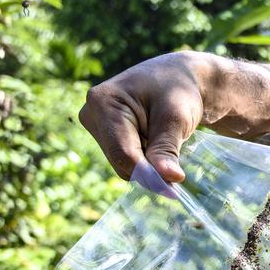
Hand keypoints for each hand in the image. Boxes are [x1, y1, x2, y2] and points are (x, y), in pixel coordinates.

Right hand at [78, 52, 205, 182]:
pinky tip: (155, 141)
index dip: (148, 174)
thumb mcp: (176, 118)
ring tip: (165, 139)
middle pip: (121, 162)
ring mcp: (95, 126)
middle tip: (177, 160)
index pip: (122, 152)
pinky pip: (124, 162)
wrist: (176, 78)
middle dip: (150, 167)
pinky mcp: (103, 136)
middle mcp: (91, 114)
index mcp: (103, 102)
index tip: (173, 190)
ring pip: (123, 165)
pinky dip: (145, 160)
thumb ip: (167, 149)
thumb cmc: (177, 91)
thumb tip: (168, 178)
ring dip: (148, 163)